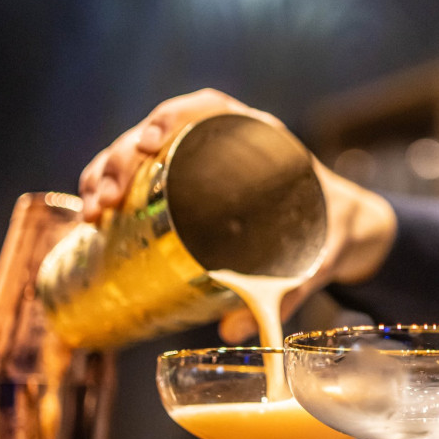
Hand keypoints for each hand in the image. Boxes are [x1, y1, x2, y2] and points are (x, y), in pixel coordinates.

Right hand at [78, 88, 396, 338]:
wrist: (346, 229)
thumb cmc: (333, 233)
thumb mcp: (316, 261)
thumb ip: (287, 295)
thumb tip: (234, 330)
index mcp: (262, 141)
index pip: (210, 107)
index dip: (174, 116)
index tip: (151, 142)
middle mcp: (228, 142)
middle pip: (164, 130)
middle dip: (124, 159)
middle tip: (106, 199)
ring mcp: (205, 160)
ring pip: (144, 150)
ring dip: (110, 172)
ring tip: (93, 210)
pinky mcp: (189, 184)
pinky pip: (146, 172)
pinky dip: (116, 185)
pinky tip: (94, 212)